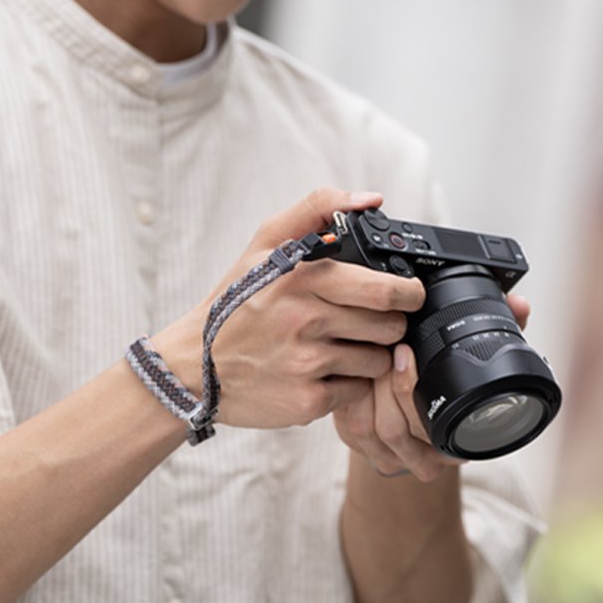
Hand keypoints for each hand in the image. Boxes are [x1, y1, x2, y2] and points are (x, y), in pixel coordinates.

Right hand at [152, 188, 424, 428]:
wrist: (193, 366)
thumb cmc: (234, 303)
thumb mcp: (266, 243)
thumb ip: (318, 208)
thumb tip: (371, 200)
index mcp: (302, 279)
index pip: (385, 290)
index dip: (408, 293)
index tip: (409, 295)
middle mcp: (306, 322)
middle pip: (389, 327)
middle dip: (387, 324)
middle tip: (367, 322)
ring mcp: (307, 365)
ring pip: (378, 362)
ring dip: (369, 355)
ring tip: (340, 347)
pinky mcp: (307, 402)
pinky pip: (356, 392)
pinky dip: (348, 384)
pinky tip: (322, 372)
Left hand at [333, 295, 530, 481]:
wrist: (418, 431)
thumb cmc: (452, 390)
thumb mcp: (476, 365)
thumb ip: (502, 333)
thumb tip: (519, 304)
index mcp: (458, 445)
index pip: (432, 426)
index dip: (410, 388)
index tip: (404, 350)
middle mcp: (426, 460)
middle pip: (395, 428)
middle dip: (384, 380)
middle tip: (382, 345)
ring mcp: (392, 459)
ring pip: (369, 428)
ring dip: (366, 386)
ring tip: (369, 354)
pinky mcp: (362, 449)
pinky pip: (350, 426)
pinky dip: (350, 394)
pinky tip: (355, 370)